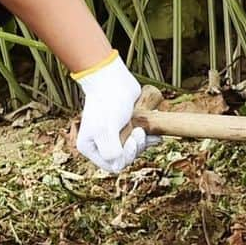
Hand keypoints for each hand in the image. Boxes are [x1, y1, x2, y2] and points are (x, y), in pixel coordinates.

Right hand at [73, 51, 153, 171]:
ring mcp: (116, 135)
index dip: (125, 157)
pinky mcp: (128, 126)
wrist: (113, 78)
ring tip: (143, 130)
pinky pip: (141, 139)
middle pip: (125, 158)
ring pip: (134, 149)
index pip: (112, 164)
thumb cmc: (106, 102)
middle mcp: (102, 143)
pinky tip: (155, 134)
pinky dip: (149, 138)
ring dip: (143, 143)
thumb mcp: (104, 129)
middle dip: (135, 148)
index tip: (131, 142)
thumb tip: (119, 165)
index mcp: (91, 146)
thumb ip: (110, 151)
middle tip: (138, 133)